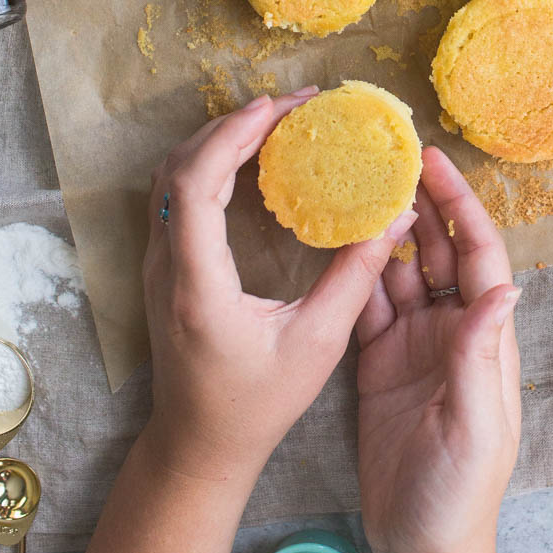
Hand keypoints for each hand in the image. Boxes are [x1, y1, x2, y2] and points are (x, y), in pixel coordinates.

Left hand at [142, 91, 416, 491]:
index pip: (195, 187)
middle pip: (179, 168)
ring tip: (276, 121)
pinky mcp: (163, 267)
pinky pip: (177, 196)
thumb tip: (396, 215)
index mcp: (196, 285)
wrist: (198, 445)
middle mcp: (165, 267)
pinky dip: (211, 163)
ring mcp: (156, 266)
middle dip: (234, 125)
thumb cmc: (257, 406)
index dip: (232, 137)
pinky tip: (253, 159)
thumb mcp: (318, 344)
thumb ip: (355, 275)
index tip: (277, 109)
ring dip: (220, 140)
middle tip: (293, 106)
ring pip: (171, 177)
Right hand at [355, 147, 521, 552]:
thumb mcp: (475, 425)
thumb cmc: (460, 495)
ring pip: (401, 272)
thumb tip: (503, 288)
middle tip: (389, 156)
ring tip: (356, 186)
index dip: (460, 207)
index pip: (479, 257)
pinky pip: (367, 307)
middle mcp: (453, 333)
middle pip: (440, 252)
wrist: (422, 549)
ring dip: (385, 231)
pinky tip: (335, 243)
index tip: (435, 163)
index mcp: (484, 340)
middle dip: (421, 203)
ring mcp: (414, 347)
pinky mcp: (378, 365)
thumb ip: (480, 357)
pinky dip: (354, 274)